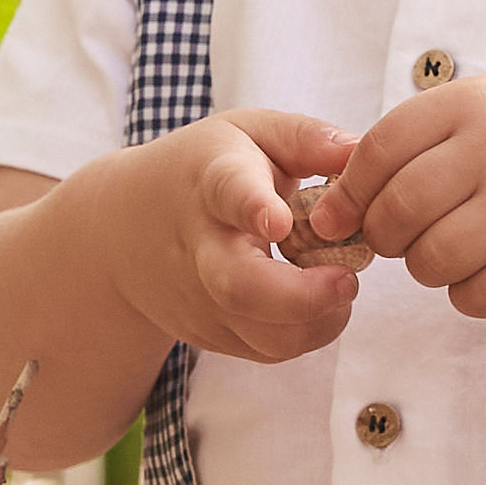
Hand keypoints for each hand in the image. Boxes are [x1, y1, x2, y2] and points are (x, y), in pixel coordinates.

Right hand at [103, 110, 362, 370]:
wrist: (123, 230)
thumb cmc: (203, 172)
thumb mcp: (248, 134)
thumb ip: (307, 139)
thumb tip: (362, 151)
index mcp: (214, 183)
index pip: (230, 193)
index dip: (255, 207)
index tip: (280, 221)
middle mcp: (201, 248)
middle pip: (240, 287)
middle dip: (302, 295)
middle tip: (348, 281)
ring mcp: (201, 301)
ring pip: (265, 336)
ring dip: (319, 320)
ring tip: (339, 285)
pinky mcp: (210, 336)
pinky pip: (270, 350)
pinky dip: (307, 333)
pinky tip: (315, 302)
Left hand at [303, 74, 485, 320]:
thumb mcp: (478, 126)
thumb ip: (407, 152)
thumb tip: (327, 209)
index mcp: (475, 102)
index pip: (381, 148)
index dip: (349, 192)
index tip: (338, 219)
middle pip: (401, 209)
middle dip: (387, 238)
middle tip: (404, 243)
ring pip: (433, 259)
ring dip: (429, 270)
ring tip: (454, 254)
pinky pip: (477, 295)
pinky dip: (470, 296)